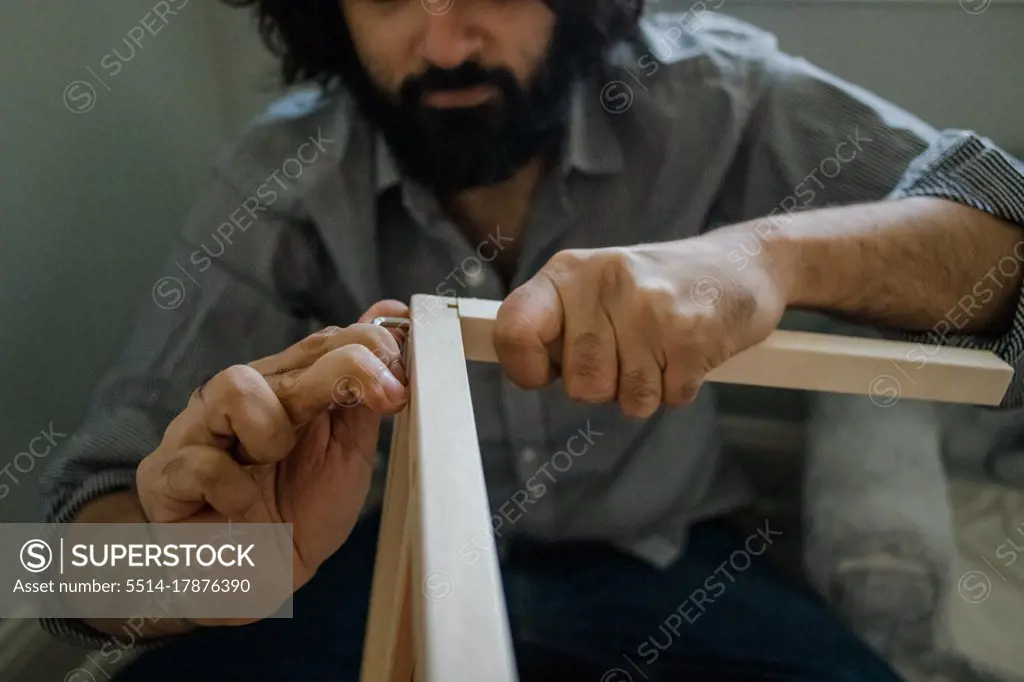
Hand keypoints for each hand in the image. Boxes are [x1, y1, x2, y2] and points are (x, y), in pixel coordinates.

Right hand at [135, 301, 409, 621]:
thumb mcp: (346, 454)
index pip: (324, 342)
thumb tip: (390, 320)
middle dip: (347, 369)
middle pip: (293, 357)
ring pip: (235, 387)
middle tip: (385, 394)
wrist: (251, 584)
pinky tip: (238, 508)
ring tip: (273, 463)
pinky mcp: (165, 475)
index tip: (403, 379)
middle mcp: (243, 399)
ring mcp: (199, 431)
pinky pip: (203, 461)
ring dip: (272, 430)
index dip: (368, 346)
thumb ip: (363, 394)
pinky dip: (232, 488)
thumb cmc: (296, 515)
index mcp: (286, 390)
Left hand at [493, 233, 787, 417]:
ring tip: (662, 350)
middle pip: (580, 384)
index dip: (523, 367)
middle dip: (605, 385)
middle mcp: (606, 285)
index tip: (543, 372)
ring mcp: (651, 309)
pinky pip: (669, 398)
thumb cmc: (661, 284)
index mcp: (570, 272)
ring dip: (647, 389)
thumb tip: (522, 366)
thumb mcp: (597, 285)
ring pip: (628, 398)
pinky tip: (688, 353)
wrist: (744, 261)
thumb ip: (559, 323)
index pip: (515, 327)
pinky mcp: (692, 334)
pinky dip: (680, 387)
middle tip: (629, 353)